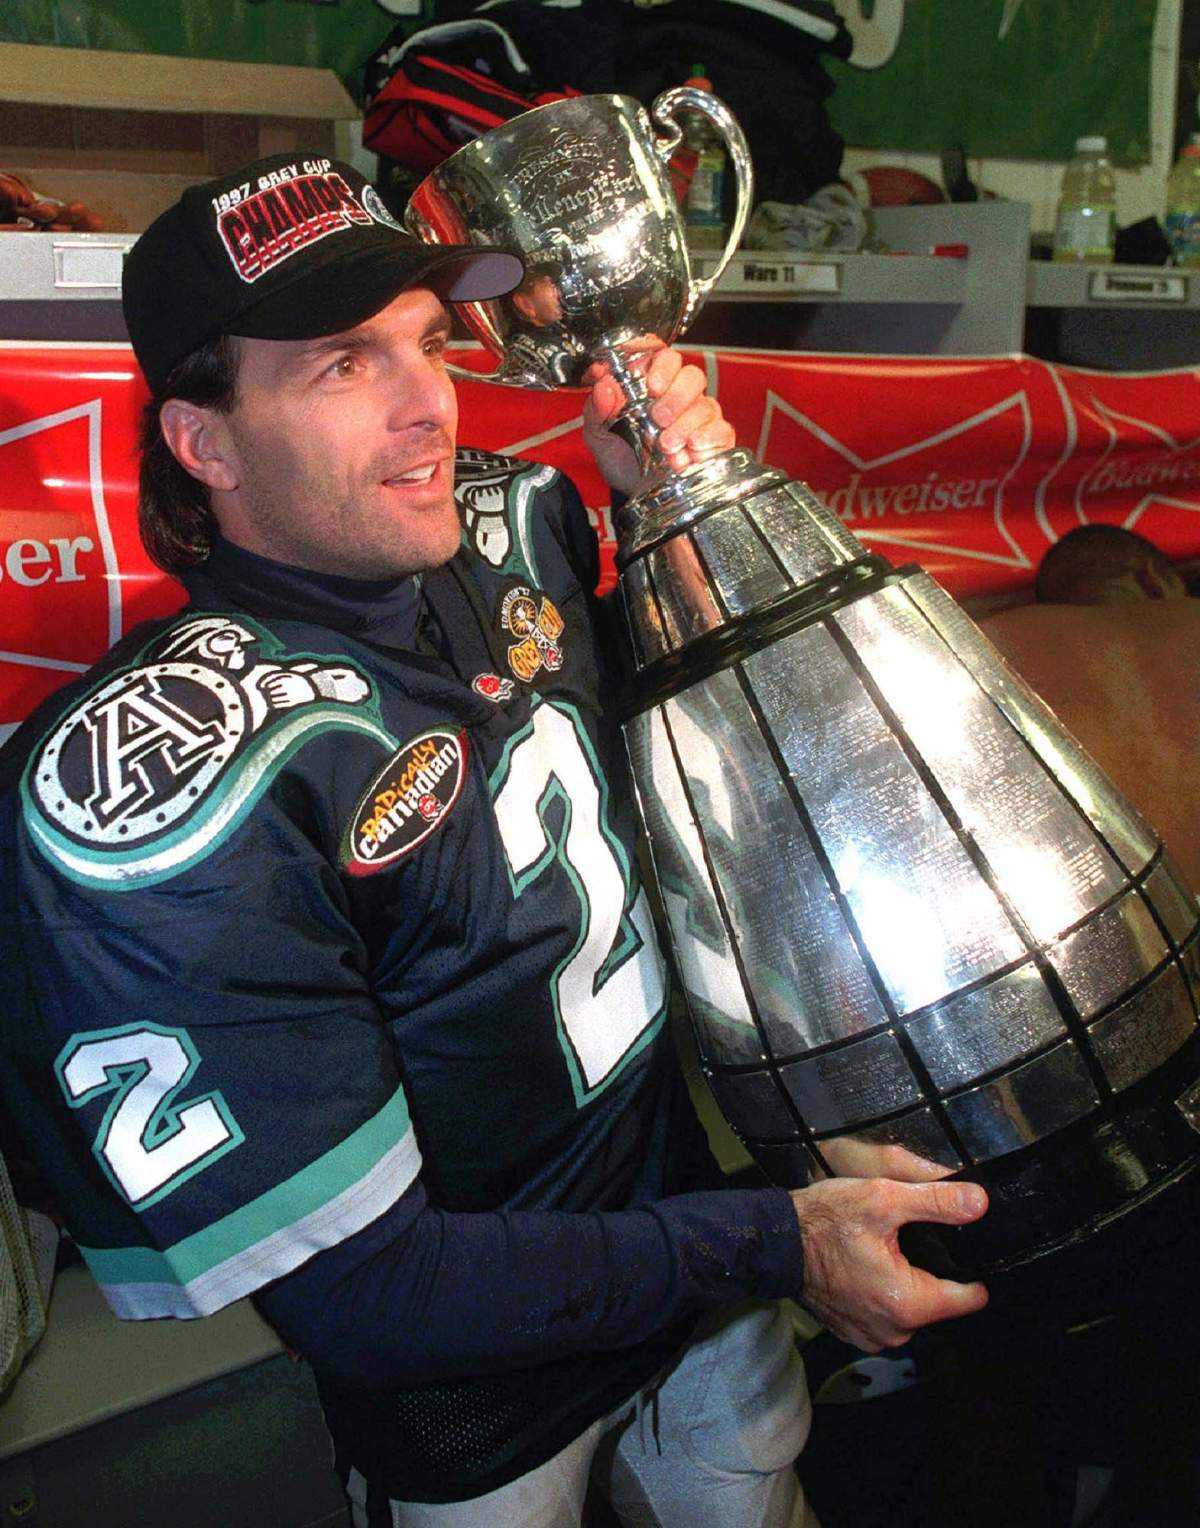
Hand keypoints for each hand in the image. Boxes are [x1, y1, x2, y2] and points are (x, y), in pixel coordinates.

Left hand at [582, 338, 734, 494]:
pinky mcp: (715, 440)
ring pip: (706, 406)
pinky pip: (721, 431)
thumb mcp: (599, 435)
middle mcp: (680, 396)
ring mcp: (700, 417)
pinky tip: (691, 450)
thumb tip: (604, 385)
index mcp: (653, 385)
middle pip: (692, 377)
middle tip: (658, 418)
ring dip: (685, 426)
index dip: (662, 365)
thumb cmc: (621, 457)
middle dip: (675, 397)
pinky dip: (707, 440)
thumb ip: (597, 409)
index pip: (665, 357)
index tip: (651, 384)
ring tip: (666, 446)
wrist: (634, 490)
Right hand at [791, 1176, 988, 1351]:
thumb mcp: (884, 1198)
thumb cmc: (824, 1221)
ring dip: (904, 1284)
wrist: (775, 1242)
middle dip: (929, 1272)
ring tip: (881, 1252)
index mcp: (909, 1304)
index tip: (953, 1246)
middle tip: (903, 1241)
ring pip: (912, 1309)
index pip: (969, 1298)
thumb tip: (979, 1203)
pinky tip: (864, 1269)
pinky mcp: (854, 1334)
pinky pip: (885, 1316)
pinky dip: (880, 1295)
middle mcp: (894, 1332)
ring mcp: (872, 1337)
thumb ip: (937, 1202)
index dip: (969, 1269)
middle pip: (939, 1303)